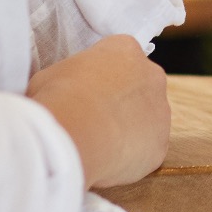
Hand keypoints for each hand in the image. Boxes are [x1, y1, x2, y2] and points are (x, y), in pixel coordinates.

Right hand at [26, 33, 170, 189]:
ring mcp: (161, 110)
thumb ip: (66, 78)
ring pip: (145, 120)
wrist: (75, 132)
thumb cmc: (59, 96)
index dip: (100, 76)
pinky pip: (145, 150)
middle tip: (93, 119)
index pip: (119, 56)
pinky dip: (129, 157)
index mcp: (124, 49)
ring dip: (127, 130)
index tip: (84, 91)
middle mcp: (152, 75)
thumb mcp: (50, 75)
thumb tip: (61, 92)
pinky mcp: (160, 144)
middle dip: (120, 102)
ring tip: (97, 143)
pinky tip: (107, 161)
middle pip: (138, 87)